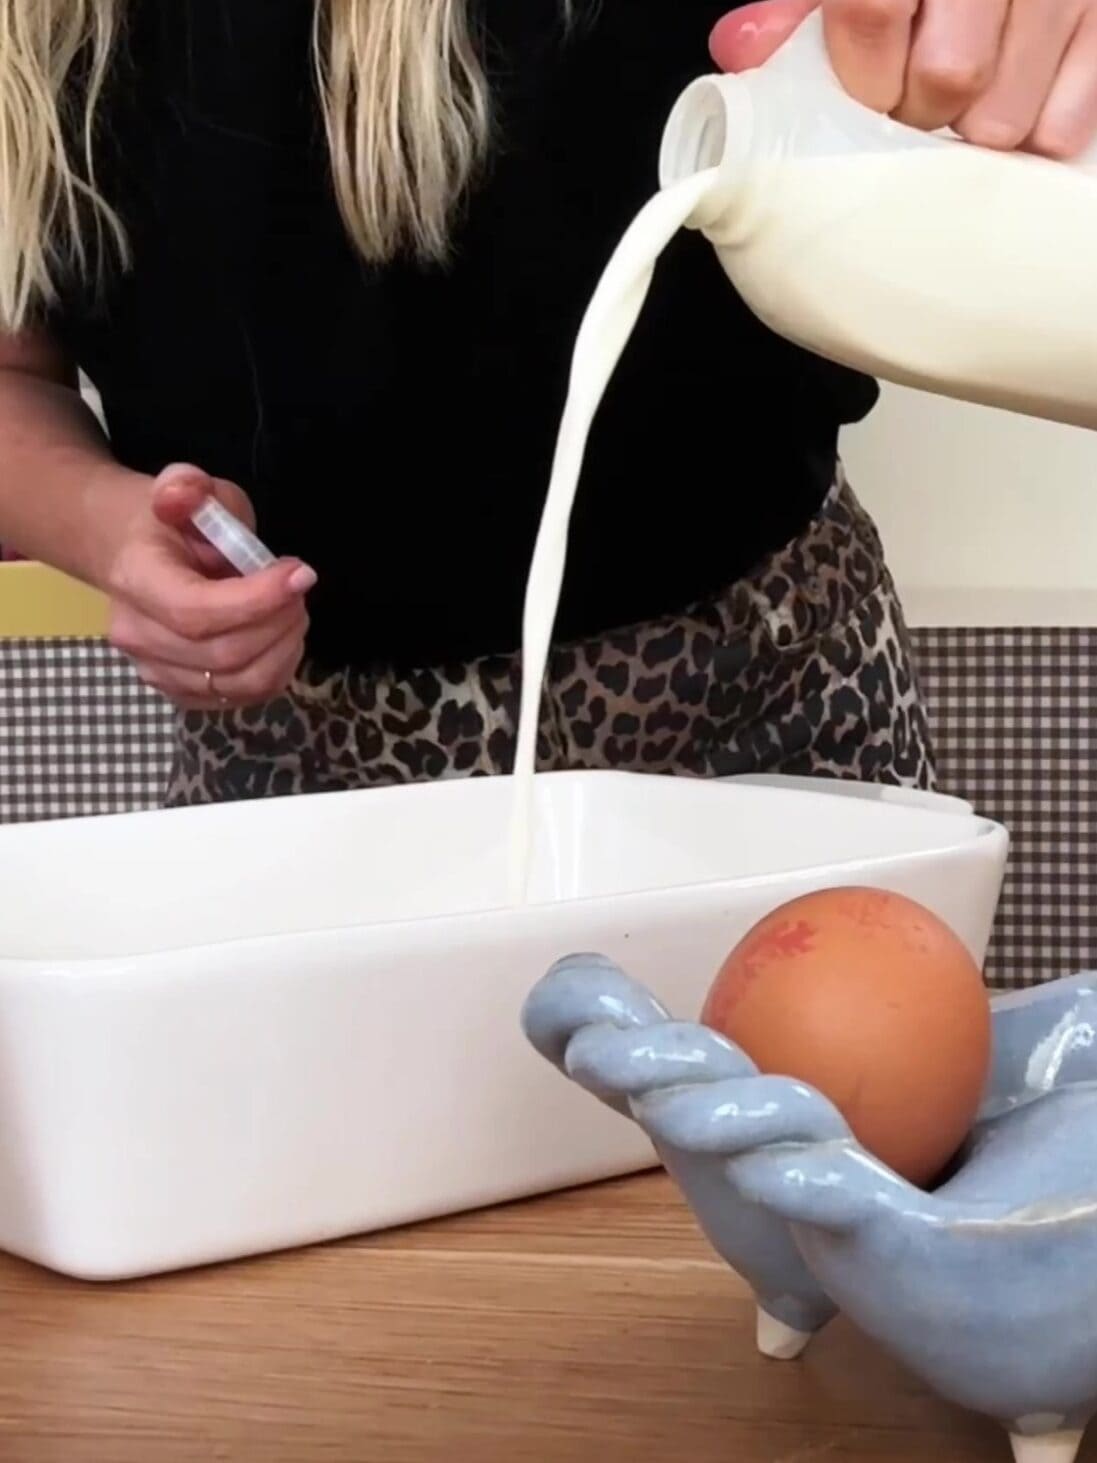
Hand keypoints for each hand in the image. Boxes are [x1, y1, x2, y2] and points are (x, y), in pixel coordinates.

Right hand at [106, 463, 314, 709]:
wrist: (130, 554)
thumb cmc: (169, 524)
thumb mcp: (184, 486)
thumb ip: (187, 485)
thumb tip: (185, 495)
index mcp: (135, 581)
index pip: (195, 612)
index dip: (257, 600)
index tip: (300, 574)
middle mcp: (138, 636)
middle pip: (225, 654)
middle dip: (279, 622)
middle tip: (299, 588)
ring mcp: (157, 671)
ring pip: (239, 683)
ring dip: (284, 649)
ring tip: (293, 611)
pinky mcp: (182, 692)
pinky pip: (242, 697)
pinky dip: (276, 671)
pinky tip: (281, 638)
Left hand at [710, 0, 1096, 159]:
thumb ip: (803, 7)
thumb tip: (743, 50)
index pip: (874, 12)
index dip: (862, 79)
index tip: (860, 104)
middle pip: (949, 74)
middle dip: (917, 117)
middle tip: (908, 114)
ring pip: (1006, 115)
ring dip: (970, 139)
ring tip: (956, 120)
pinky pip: (1065, 124)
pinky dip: (1032, 141)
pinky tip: (1006, 122)